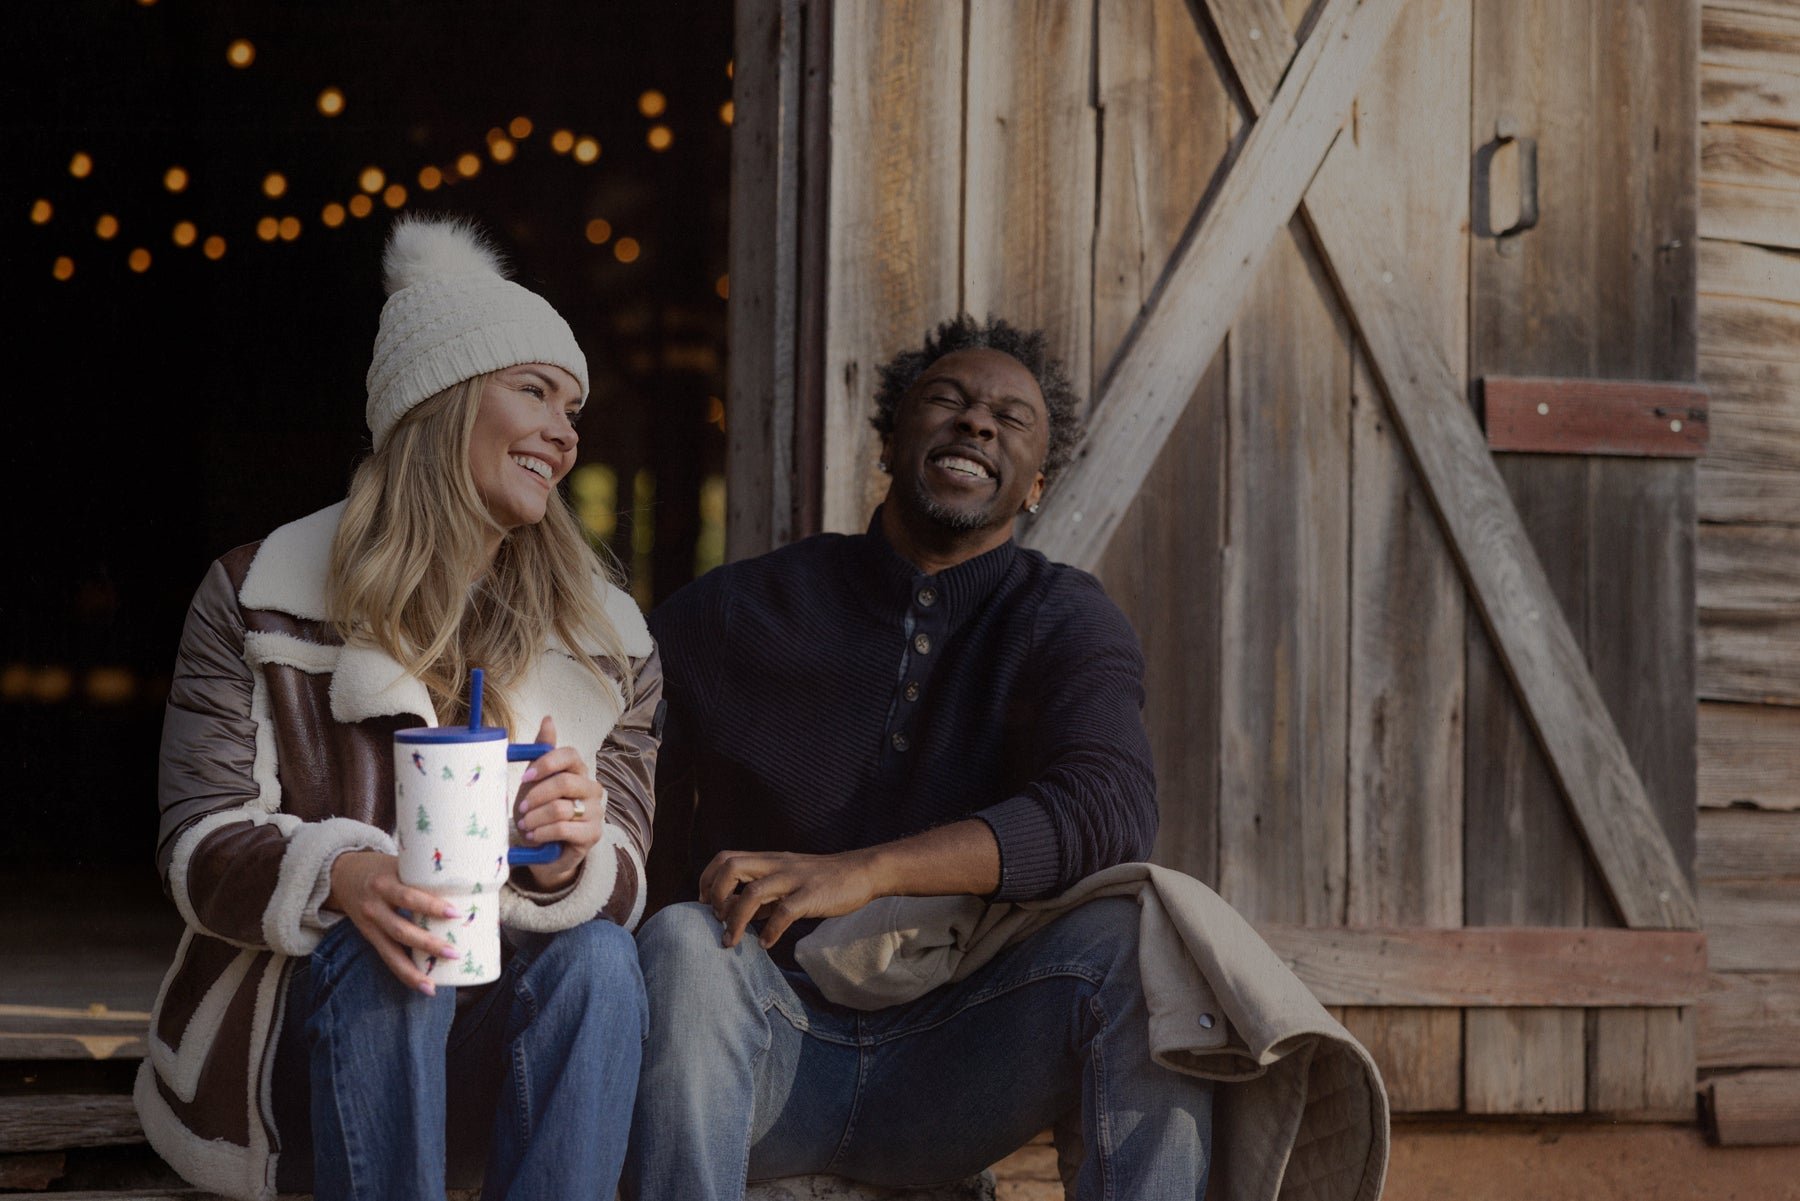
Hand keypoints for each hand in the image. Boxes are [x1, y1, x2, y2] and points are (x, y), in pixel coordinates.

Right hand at [325, 850, 461, 995]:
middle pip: (401, 929)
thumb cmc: (381, 868)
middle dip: (428, 944)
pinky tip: (422, 985)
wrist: (341, 874)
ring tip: (433, 985)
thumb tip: (471, 881)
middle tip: (454, 953)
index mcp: (385, 883)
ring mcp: (370, 924)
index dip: (431, 906)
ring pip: (391, 951)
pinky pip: (387, 957)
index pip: (408, 897)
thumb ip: (425, 874)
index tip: (456, 913)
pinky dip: (404, 973)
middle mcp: (375, 905)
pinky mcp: (369, 937)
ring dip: (414, 970)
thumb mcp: (399, 864)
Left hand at [514, 715, 603, 890]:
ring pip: (561, 808)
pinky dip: (542, 832)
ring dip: (535, 818)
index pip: (570, 755)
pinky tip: (534, 837)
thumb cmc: (541, 812)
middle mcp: (592, 788)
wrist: (547, 850)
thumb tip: (548, 718)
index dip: (546, 764)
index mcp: (579, 771)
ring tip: (525, 826)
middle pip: (565, 782)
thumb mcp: (536, 782)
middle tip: (521, 808)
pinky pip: (563, 828)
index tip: (525, 777)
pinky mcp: (592, 834)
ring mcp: (596, 811)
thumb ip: (543, 752)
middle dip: (537, 796)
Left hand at [699, 848, 885, 949]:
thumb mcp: (786, 880)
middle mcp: (776, 865)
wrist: (861, 872)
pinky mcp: (811, 895)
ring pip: (752, 892)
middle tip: (717, 919)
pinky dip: (770, 932)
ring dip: (735, 920)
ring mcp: (793, 879)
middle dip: (716, 894)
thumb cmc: (822, 880)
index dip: (708, 879)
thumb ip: (762, 894)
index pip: (725, 858)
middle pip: (731, 866)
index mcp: (768, 860)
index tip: (707, 904)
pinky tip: (766, 944)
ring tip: (731, 941)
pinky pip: (784, 913)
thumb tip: (736, 915)